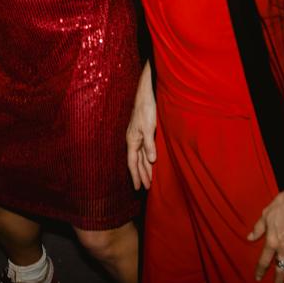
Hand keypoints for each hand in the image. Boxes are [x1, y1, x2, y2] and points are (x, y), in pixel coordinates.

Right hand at [125, 64, 156, 189]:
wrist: (146, 93)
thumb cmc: (146, 108)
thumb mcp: (149, 127)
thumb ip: (150, 144)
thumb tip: (151, 160)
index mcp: (132, 140)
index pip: (132, 162)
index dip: (135, 175)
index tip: (138, 187)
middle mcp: (133, 139)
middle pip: (136, 161)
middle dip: (141, 174)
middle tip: (146, 188)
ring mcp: (138, 136)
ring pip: (141, 156)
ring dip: (145, 168)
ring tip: (149, 180)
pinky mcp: (144, 132)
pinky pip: (145, 149)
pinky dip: (147, 158)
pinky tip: (151, 162)